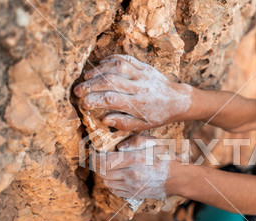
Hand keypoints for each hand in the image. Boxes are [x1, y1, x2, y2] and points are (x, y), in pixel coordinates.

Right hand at [73, 54, 191, 131]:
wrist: (177, 100)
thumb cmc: (158, 116)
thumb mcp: (143, 126)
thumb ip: (123, 123)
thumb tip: (104, 120)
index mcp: (139, 104)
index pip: (112, 99)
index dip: (94, 100)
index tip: (84, 104)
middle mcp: (140, 87)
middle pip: (111, 82)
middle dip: (90, 85)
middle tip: (77, 91)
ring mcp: (142, 74)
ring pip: (117, 67)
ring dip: (98, 71)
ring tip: (85, 77)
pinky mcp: (144, 66)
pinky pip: (125, 59)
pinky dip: (111, 60)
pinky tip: (100, 65)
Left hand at [93, 134, 176, 199]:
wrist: (178, 177)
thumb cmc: (166, 157)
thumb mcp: (152, 142)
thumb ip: (134, 141)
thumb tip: (118, 147)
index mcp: (134, 159)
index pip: (103, 161)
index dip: (94, 157)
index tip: (94, 152)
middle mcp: (131, 175)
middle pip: (102, 173)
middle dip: (97, 165)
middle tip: (99, 158)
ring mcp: (132, 187)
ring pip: (107, 182)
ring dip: (104, 174)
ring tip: (109, 166)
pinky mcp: (134, 195)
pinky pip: (115, 190)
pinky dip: (112, 183)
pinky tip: (118, 176)